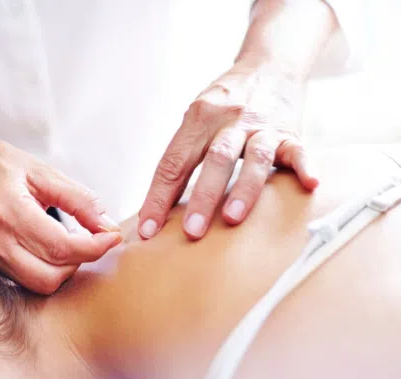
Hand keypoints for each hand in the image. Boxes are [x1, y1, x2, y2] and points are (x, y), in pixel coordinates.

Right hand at [0, 132, 121, 293]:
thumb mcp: (41, 171)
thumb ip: (77, 199)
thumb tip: (107, 225)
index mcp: (9, 212)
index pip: (60, 247)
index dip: (94, 247)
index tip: (112, 237)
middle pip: (50, 277)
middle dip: (78, 263)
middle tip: (91, 241)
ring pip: (38, 283)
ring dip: (63, 270)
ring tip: (72, 244)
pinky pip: (25, 279)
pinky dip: (46, 269)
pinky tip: (53, 248)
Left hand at [139, 63, 318, 239]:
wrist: (268, 66)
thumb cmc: (224, 104)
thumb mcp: (196, 120)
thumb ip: (182, 156)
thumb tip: (157, 207)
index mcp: (198, 119)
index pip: (174, 163)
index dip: (158, 197)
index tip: (148, 229)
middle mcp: (229, 121)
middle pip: (214, 160)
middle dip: (202, 198)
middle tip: (192, 231)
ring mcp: (261, 126)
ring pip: (254, 158)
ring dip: (244, 190)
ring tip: (233, 219)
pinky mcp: (289, 132)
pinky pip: (298, 150)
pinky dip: (304, 166)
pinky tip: (309, 183)